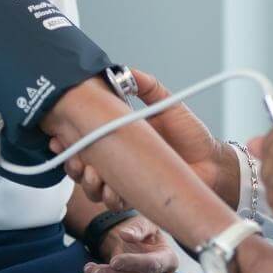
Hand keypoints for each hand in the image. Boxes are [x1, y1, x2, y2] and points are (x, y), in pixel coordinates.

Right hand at [50, 68, 240, 208]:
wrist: (212, 163)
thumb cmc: (192, 135)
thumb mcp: (168, 104)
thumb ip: (147, 86)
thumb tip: (125, 70)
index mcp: (121, 135)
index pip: (85, 137)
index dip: (68, 139)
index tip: (60, 137)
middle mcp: (119, 158)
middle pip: (81, 164)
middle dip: (73, 163)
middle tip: (80, 159)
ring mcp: (126, 178)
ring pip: (92, 186)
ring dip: (89, 182)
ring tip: (96, 176)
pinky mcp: (136, 196)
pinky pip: (113, 202)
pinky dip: (110, 198)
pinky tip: (114, 191)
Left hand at [82, 214, 177, 272]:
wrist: (138, 246)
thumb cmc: (144, 234)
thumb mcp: (144, 224)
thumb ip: (137, 228)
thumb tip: (126, 235)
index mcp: (169, 260)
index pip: (152, 265)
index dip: (133, 264)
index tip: (113, 261)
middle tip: (94, 268)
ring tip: (89, 270)